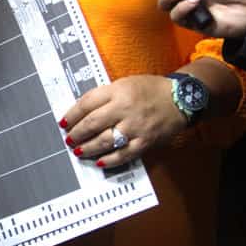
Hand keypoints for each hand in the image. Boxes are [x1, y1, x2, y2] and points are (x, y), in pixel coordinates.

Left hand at [60, 75, 184, 169]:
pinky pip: (124, 154)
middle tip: (69, 139)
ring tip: (79, 151)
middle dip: (77, 133)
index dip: (72, 114)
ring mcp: (135, 126)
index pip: (87, 103)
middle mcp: (125, 108)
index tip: (64, 122)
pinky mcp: (145, 141)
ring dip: (89, 148)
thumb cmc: (151, 90)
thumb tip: (83, 112)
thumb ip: (106, 96)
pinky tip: (100, 162)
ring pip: (105, 140)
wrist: (181, 98)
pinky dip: (110, 160)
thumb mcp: (126, 83)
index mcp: (118, 91)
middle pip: (93, 123)